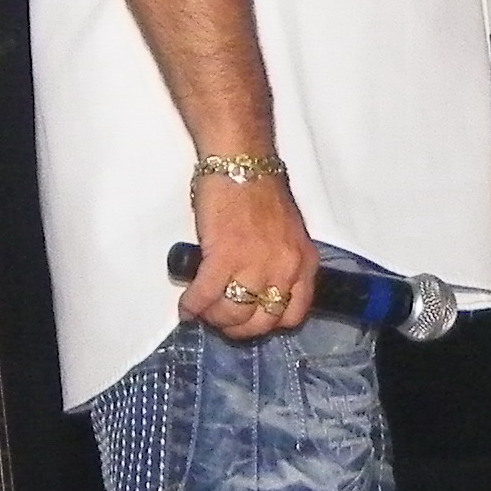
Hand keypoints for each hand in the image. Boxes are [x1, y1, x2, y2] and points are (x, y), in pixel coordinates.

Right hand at [181, 168, 315, 338]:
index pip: (293, 315)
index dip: (267, 324)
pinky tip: (186, 308)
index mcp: (303, 261)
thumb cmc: (259, 189)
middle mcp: (285, 267)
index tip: (249, 320)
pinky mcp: (225, 256)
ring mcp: (256, 264)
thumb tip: (256, 290)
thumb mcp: (287, 234)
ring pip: (233, 314)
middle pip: (261, 322)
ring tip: (202, 310)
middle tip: (220, 320)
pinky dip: (193, 306)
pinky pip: (206, 296)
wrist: (241, 161)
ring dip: (213, 318)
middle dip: (237, 328)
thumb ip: (280, 263)